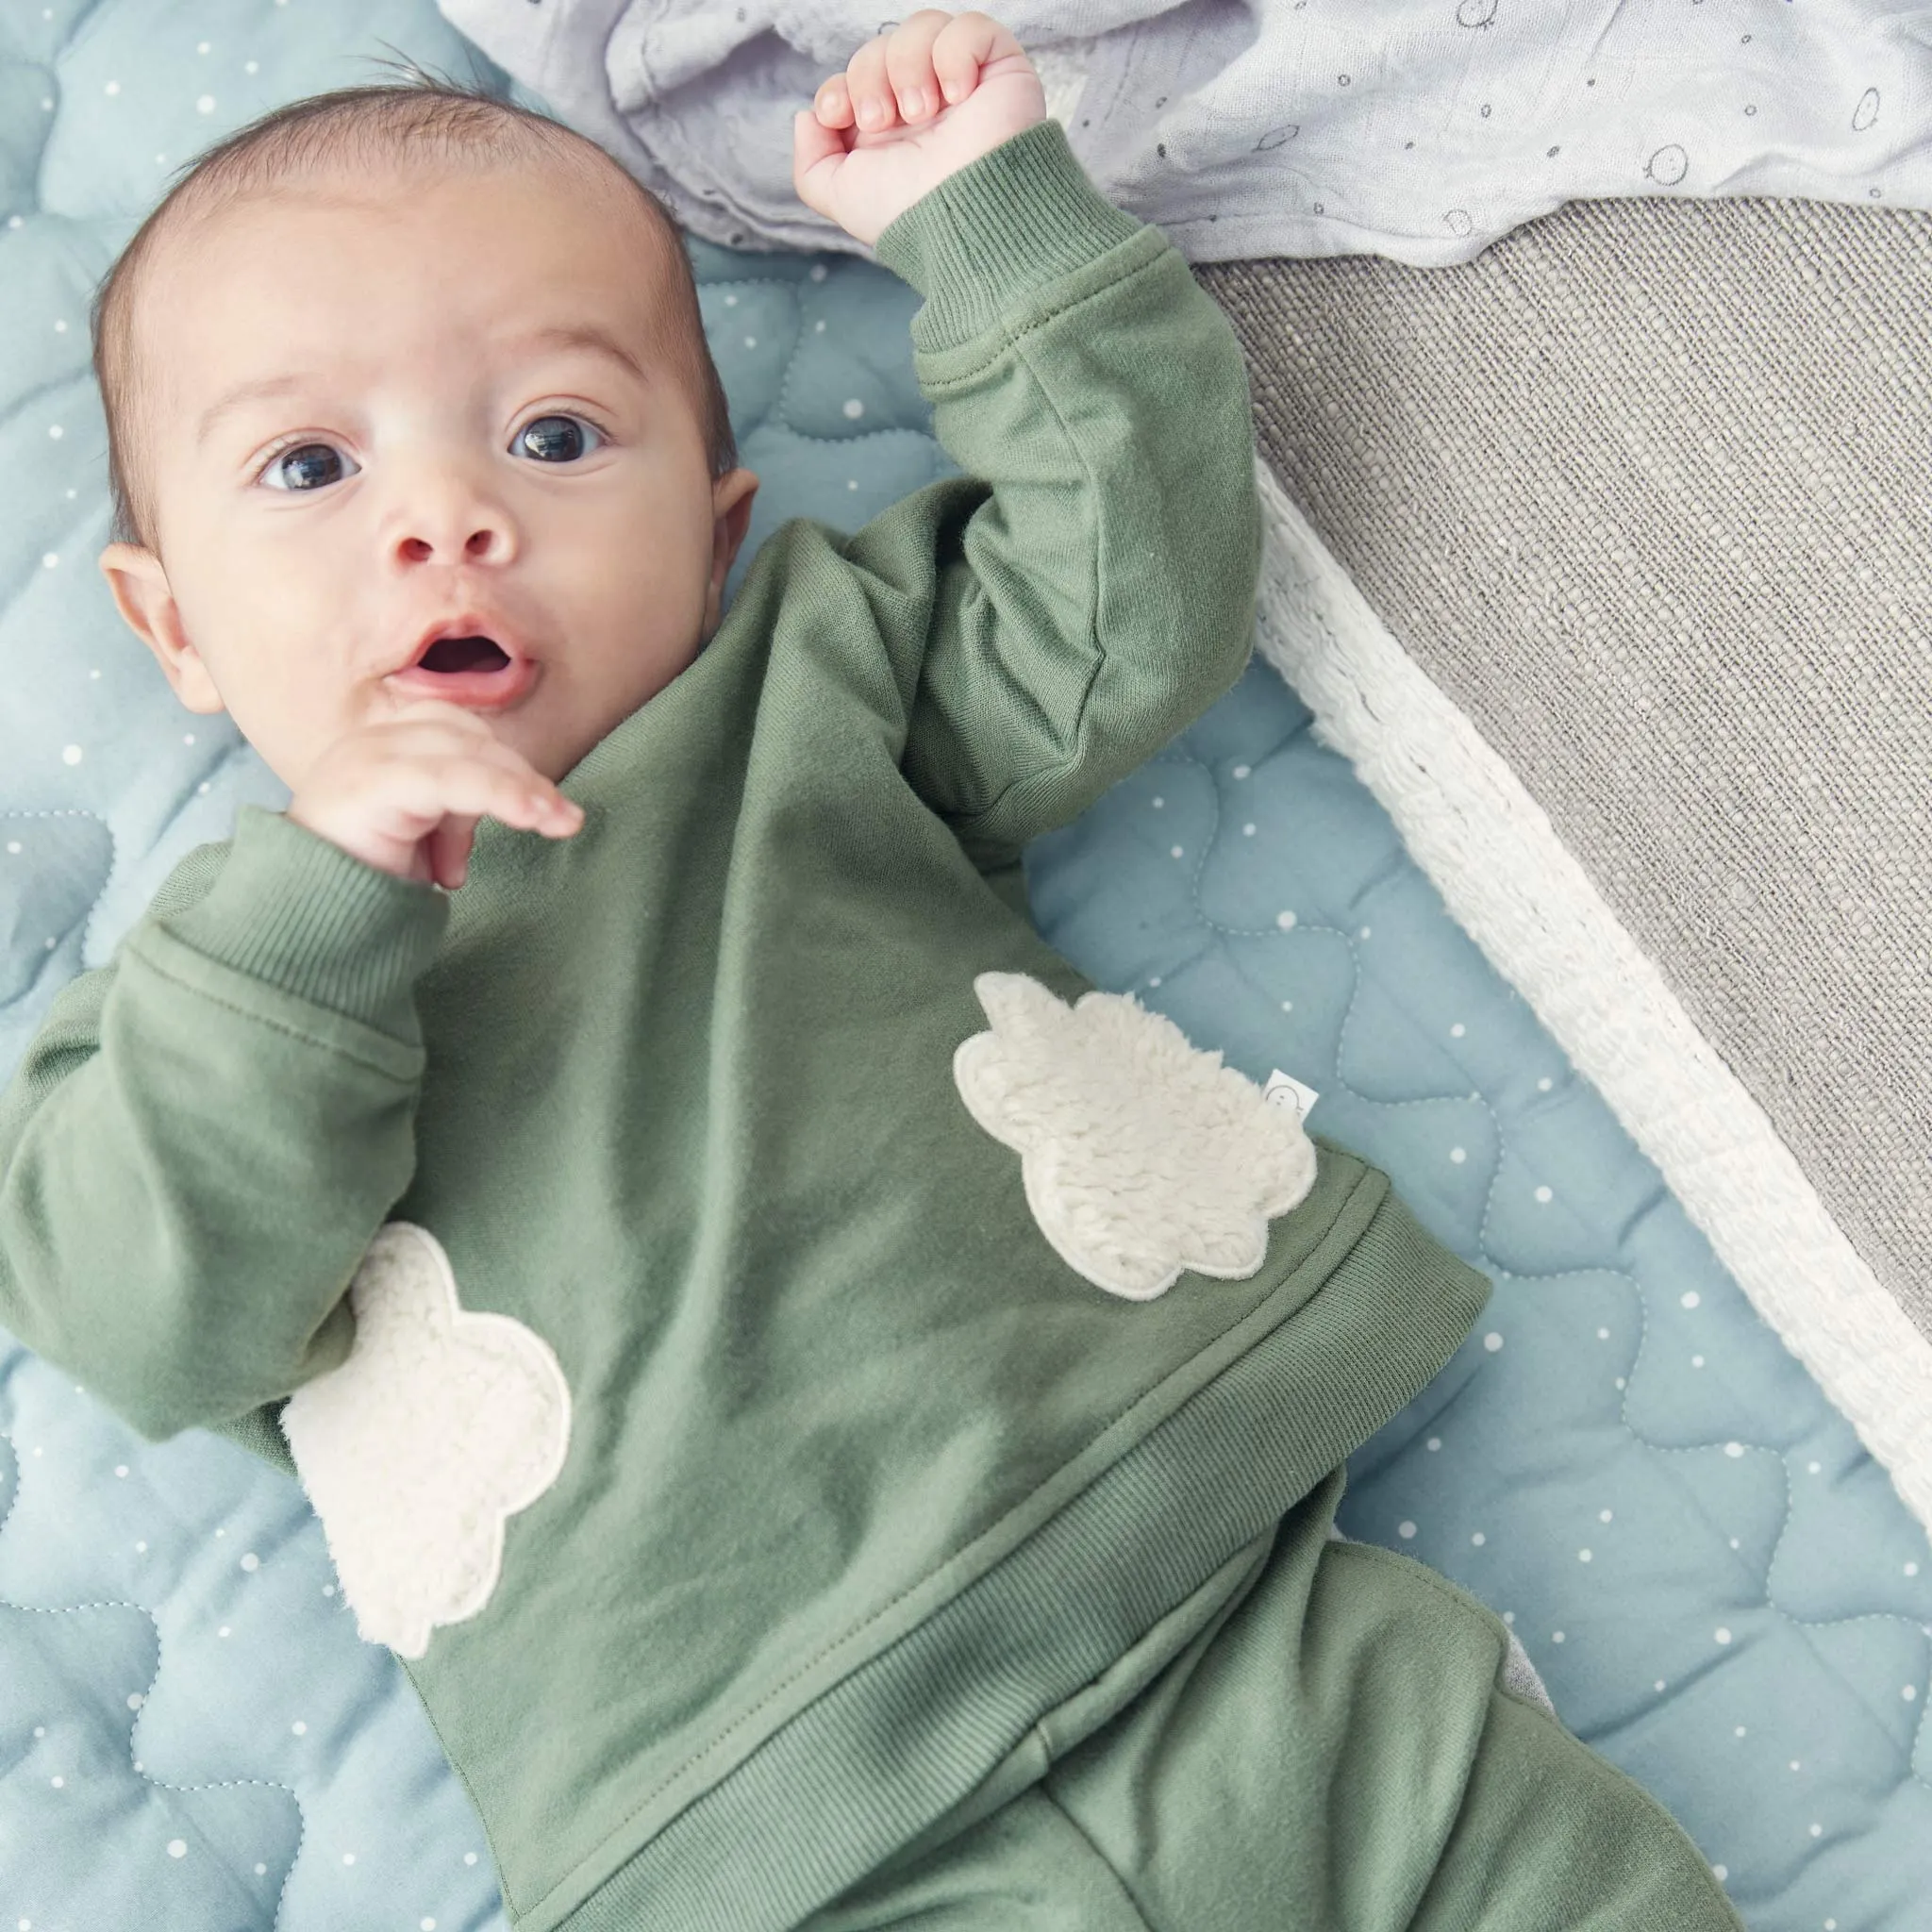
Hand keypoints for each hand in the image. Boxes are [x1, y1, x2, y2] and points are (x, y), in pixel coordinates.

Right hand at [288, 700, 582, 890]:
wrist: (304, 918)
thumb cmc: (361, 882)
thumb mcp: (423, 838)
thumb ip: (458, 811)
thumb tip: (512, 806)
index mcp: (385, 749)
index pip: (461, 735)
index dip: (505, 770)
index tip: (541, 818)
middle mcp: (374, 743)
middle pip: (470, 737)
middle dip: (523, 780)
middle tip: (563, 822)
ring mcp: (370, 758)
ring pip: (468, 754)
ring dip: (520, 790)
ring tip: (555, 824)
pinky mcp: (374, 783)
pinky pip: (452, 779)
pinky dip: (501, 794)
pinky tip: (533, 816)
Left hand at [793, 10, 1045, 245]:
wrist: (963, 216)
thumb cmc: (908, 214)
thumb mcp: (839, 196)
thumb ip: (811, 162)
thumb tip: (807, 118)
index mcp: (891, 131)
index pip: (856, 77)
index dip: (839, 87)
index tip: (838, 115)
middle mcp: (926, 104)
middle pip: (881, 46)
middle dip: (870, 76)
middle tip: (882, 120)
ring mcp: (963, 84)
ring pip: (921, 27)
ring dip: (908, 64)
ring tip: (923, 111)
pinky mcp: (1000, 70)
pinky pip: (970, 27)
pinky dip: (954, 53)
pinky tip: (959, 94)